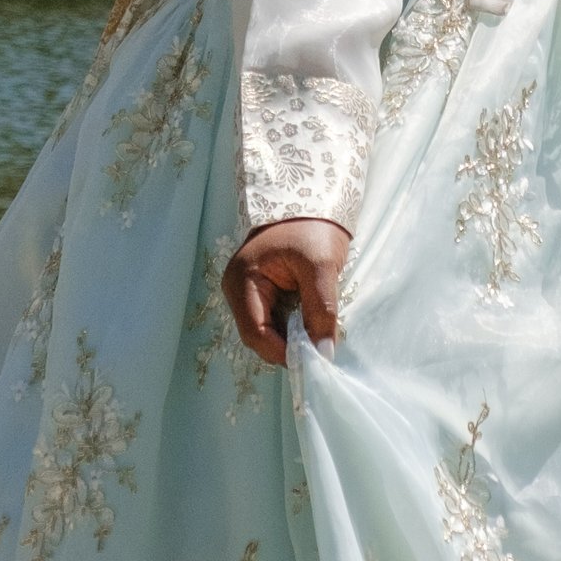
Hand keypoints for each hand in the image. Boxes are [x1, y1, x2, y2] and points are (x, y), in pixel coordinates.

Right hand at [223, 218, 351, 364]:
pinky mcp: (258, 291)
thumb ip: (321, 310)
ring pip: (265, 331)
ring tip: (317, 337)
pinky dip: (290, 327)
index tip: (314, 359)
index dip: (282, 351)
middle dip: (286, 347)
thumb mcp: (321, 266)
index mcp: (242, 279)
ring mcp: (245, 290)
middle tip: (318, 351)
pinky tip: (309, 325)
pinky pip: (271, 320)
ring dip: (290, 338)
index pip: (255, 332)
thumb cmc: (313, 228)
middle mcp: (236, 288)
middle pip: (257, 336)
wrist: (313, 200)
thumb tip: (324, 352)